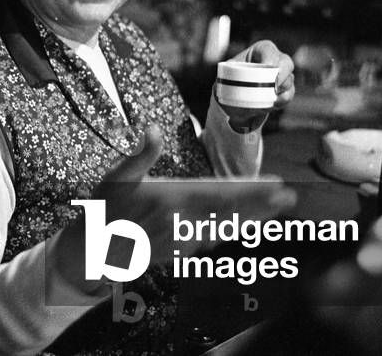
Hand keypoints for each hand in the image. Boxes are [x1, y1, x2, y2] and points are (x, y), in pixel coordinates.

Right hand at [49, 126, 295, 296]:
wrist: (93, 251)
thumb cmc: (104, 210)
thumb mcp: (117, 177)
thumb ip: (140, 155)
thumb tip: (153, 129)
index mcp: (171, 200)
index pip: (220, 195)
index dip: (250, 190)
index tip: (273, 184)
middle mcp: (181, 223)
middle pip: (231, 213)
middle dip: (262, 206)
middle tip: (289, 198)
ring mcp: (181, 240)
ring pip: (225, 228)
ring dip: (252, 219)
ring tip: (275, 209)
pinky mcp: (178, 252)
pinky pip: (212, 240)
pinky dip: (232, 231)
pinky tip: (244, 225)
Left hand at [218, 40, 294, 130]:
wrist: (236, 99)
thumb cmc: (231, 80)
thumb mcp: (226, 73)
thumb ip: (227, 74)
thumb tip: (228, 79)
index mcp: (260, 50)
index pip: (268, 50)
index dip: (271, 59)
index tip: (269, 68)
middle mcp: (275, 59)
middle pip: (286, 63)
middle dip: (282, 75)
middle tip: (275, 86)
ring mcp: (283, 75)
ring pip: (289, 80)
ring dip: (281, 91)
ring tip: (269, 98)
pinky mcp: (286, 90)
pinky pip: (289, 95)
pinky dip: (281, 100)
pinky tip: (272, 104)